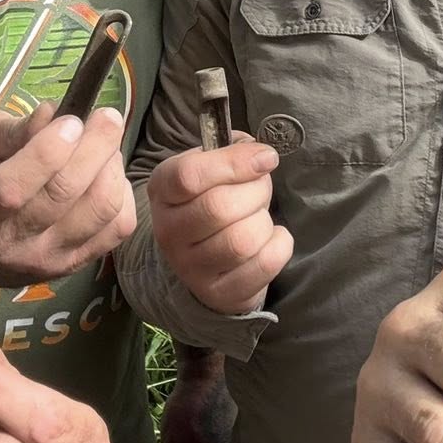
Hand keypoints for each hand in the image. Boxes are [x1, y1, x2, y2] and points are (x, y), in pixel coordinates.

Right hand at [0, 104, 135, 284]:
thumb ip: (10, 129)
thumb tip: (54, 114)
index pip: (10, 189)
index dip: (46, 151)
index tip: (70, 120)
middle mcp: (11, 243)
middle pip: (65, 193)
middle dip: (95, 145)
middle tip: (105, 116)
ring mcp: (49, 258)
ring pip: (100, 208)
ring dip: (112, 166)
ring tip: (104, 145)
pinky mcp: (78, 263)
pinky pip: (119, 225)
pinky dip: (122, 191)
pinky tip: (106, 174)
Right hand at [147, 135, 291, 314]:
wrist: (202, 258)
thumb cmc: (211, 199)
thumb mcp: (211, 166)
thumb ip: (233, 149)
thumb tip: (260, 155)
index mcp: (163, 189)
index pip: (189, 175)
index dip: (235, 163)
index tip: (266, 158)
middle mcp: (168, 231)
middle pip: (219, 207)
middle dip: (257, 192)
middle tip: (261, 189)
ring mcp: (190, 268)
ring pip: (241, 240)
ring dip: (264, 222)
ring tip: (259, 217)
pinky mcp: (218, 293)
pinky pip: (263, 264)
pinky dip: (279, 245)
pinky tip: (270, 238)